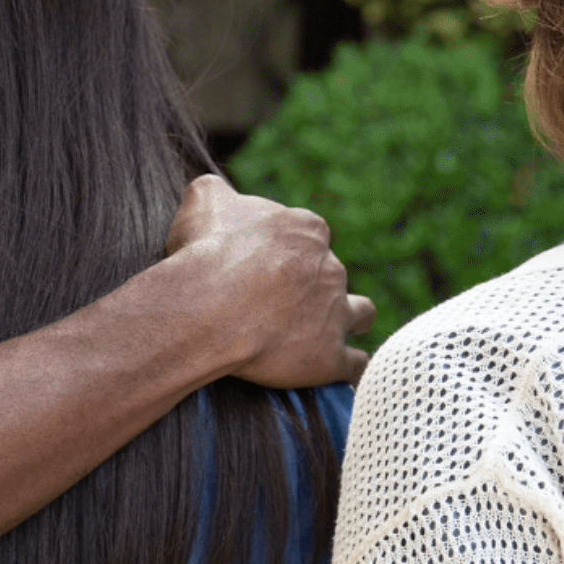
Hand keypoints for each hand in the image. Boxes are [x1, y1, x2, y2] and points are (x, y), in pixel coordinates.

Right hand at [166, 174, 374, 386]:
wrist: (206, 309)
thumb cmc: (204, 254)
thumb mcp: (203, 203)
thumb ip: (216, 192)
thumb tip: (217, 192)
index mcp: (308, 229)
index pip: (310, 238)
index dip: (288, 254)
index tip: (264, 269)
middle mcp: (331, 267)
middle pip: (331, 275)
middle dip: (310, 288)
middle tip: (275, 306)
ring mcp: (336, 313)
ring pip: (361, 313)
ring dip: (347, 320)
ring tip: (322, 334)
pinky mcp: (331, 356)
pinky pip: (355, 364)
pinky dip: (348, 368)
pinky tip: (335, 371)